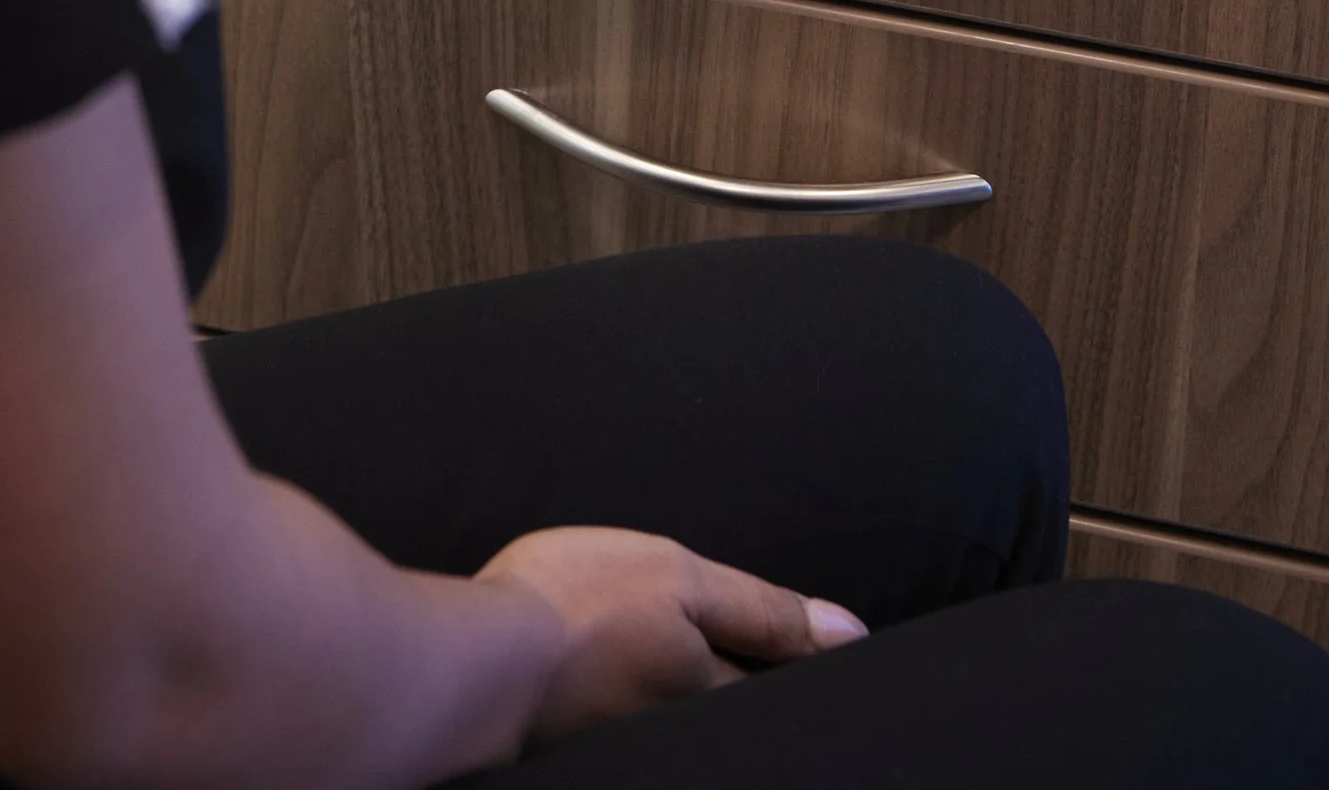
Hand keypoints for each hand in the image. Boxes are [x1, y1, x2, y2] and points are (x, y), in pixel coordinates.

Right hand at [478, 524, 865, 737]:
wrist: (476, 662)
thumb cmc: (580, 604)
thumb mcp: (677, 578)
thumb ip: (762, 610)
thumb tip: (852, 634)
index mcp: (711, 691)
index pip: (782, 688)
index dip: (807, 669)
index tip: (833, 662)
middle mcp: (682, 735)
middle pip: (738, 717)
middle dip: (759, 694)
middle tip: (778, 672)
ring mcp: (633, 746)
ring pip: (693, 728)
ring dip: (705, 706)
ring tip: (708, 682)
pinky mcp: (586, 749)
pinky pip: (644, 734)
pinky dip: (650, 711)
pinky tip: (636, 694)